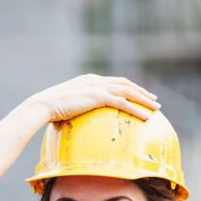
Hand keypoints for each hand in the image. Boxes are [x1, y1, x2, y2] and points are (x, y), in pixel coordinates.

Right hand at [25, 74, 159, 122]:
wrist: (44, 105)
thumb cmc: (51, 109)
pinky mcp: (99, 97)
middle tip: (154, 100)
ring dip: (145, 100)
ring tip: (156, 108)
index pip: (115, 82)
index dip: (130, 88)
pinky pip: (124, 103)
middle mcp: (96, 81)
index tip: (140, 94)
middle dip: (142, 92)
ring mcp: (98, 87)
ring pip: (129, 92)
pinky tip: (147, 117)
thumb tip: (77, 120)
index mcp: (90, 80)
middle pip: (126, 84)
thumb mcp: (68, 105)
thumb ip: (77, 107)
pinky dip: (137, 109)